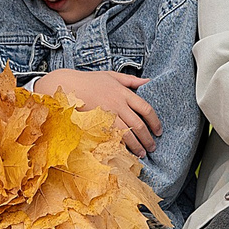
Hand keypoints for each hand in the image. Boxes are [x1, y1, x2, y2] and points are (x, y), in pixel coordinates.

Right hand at [36, 69, 159, 154]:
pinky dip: (121, 146)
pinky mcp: (98, 123)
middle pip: (139, 125)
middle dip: (148, 138)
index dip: (155, 122)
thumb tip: (148, 81)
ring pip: (127, 134)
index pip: (146, 109)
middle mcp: (118, 104)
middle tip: (152, 147)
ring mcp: (108, 114)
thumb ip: (131, 80)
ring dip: (137, 146)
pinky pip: (113, 137)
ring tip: (142, 153)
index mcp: (124, 93)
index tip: (159, 131)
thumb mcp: (112, 75)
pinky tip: (125, 152)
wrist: (69, 86)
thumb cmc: (90, 81)